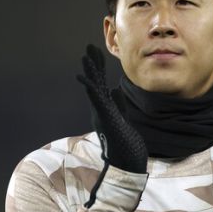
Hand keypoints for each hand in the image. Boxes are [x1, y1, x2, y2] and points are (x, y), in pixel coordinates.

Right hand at [76, 44, 147, 173]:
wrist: (128, 164)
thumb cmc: (126, 145)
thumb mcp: (123, 119)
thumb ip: (118, 104)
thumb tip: (114, 89)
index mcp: (105, 108)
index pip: (101, 83)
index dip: (98, 67)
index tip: (96, 52)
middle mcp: (100, 110)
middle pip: (96, 82)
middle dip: (93, 64)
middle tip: (89, 46)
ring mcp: (102, 114)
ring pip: (94, 89)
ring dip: (90, 72)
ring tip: (85, 56)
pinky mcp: (106, 119)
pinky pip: (97, 101)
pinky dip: (91, 88)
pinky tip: (85, 78)